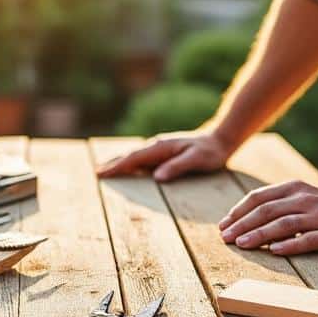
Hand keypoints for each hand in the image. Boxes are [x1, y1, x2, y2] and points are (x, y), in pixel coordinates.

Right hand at [96, 130, 233, 181]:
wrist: (220, 139)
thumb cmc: (210, 152)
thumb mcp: (197, 160)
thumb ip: (177, 167)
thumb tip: (156, 177)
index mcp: (161, 147)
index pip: (134, 158)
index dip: (117, 166)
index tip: (102, 173)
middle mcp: (157, 145)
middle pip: (130, 155)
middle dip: (113, 163)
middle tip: (97, 173)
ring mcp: (160, 147)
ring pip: (135, 155)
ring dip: (119, 162)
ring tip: (105, 169)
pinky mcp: (164, 151)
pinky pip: (142, 157)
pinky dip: (131, 162)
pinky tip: (128, 167)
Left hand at [218, 180, 317, 255]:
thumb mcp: (305, 198)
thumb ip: (280, 205)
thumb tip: (248, 220)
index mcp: (295, 189)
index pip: (259, 198)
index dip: (238, 211)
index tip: (223, 226)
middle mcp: (305, 200)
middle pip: (267, 211)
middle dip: (242, 224)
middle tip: (225, 239)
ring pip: (284, 224)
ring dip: (260, 234)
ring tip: (242, 245)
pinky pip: (310, 239)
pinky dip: (291, 245)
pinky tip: (275, 251)